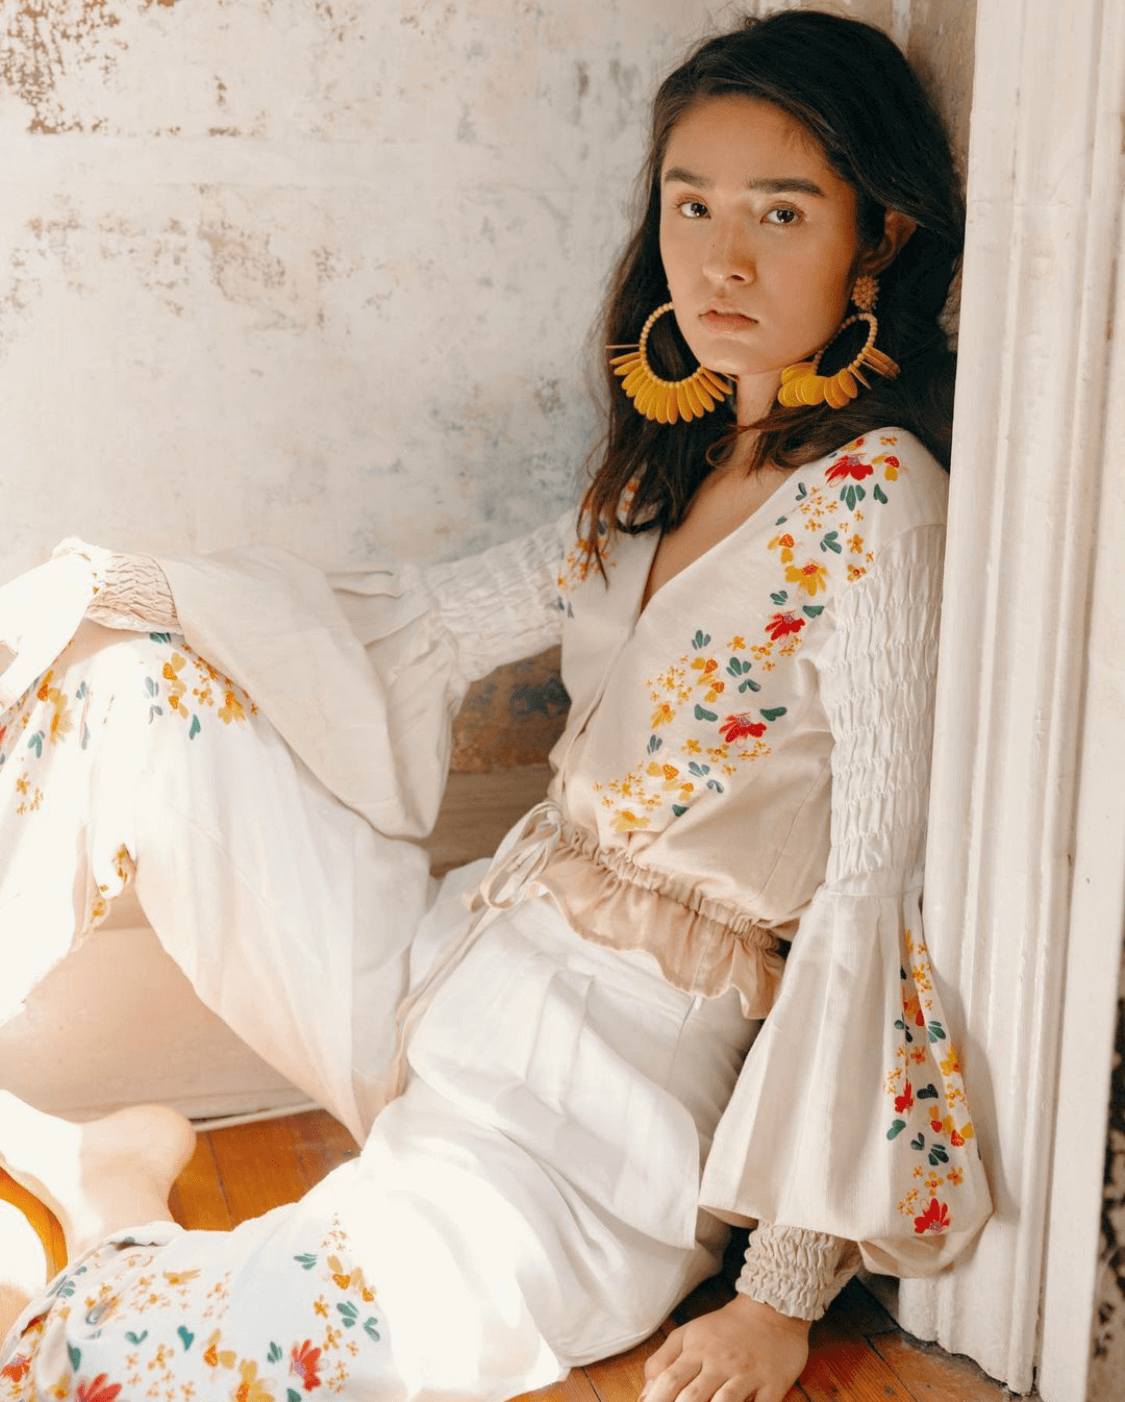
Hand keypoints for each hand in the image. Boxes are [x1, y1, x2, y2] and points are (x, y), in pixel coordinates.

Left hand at [640, 1294, 809, 1401]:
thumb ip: (663, 1360)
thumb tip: (644, 1396)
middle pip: (693, 1397)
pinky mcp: (772, 1385)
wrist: (772, 1310)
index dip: (656, 1401)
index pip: (670, 1380)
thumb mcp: (689, 1334)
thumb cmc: (724, 1328)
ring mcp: (747, 1374)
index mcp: (697, 1350)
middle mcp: (720, 1363)